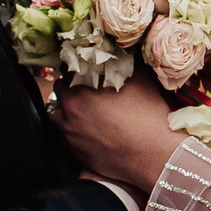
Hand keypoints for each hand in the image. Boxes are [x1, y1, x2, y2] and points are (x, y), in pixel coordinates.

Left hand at [55, 74, 184, 193]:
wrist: (154, 155)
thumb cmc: (149, 117)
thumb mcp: (140, 80)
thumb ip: (121, 64)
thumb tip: (114, 55)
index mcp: (82, 87)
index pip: (67, 68)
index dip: (77, 67)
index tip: (84, 68)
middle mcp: (70, 109)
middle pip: (60, 89)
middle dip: (70, 86)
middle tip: (86, 88)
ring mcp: (69, 133)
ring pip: (57, 114)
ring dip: (66, 109)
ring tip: (84, 111)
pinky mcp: (74, 152)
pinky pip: (64, 136)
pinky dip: (72, 130)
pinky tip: (89, 130)